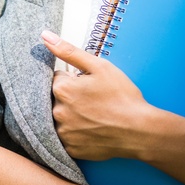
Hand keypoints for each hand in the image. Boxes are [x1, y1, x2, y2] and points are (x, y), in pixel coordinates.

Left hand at [42, 30, 155, 160]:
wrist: (139, 130)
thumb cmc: (122, 97)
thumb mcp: (99, 67)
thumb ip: (69, 51)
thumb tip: (45, 36)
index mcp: (62, 89)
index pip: (57, 78)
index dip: (74, 79)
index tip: (89, 85)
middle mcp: (57, 112)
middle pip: (57, 99)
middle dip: (71, 97)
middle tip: (94, 101)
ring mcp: (63, 133)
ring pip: (60, 118)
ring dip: (71, 115)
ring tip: (94, 115)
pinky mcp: (70, 148)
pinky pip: (66, 136)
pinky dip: (75, 132)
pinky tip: (92, 128)